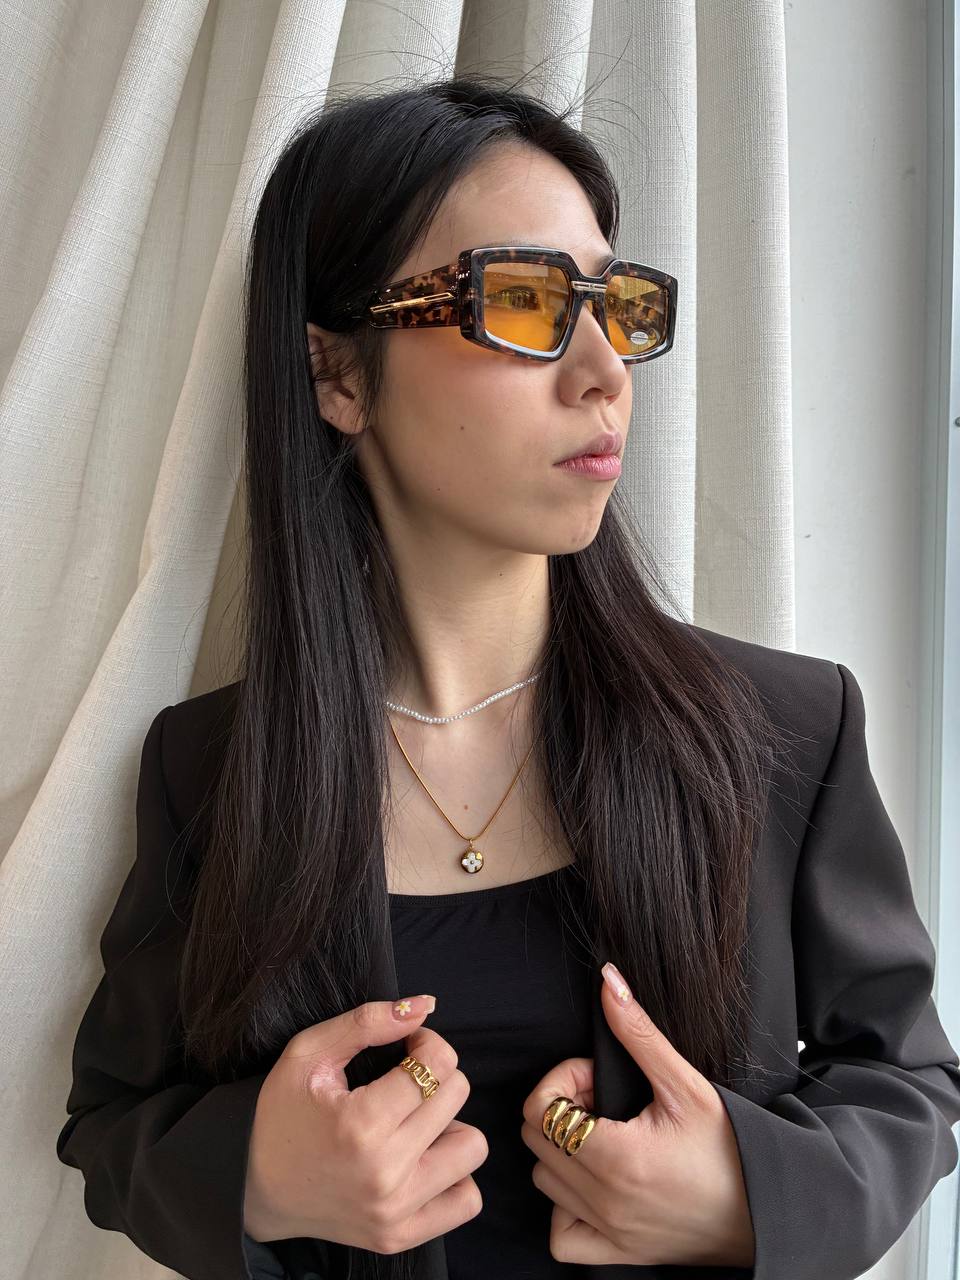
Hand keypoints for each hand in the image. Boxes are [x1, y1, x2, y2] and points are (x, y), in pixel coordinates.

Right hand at [244, 996, 487, 1253]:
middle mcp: (385, 1172)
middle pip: (457, 1095)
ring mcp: (396, 1210)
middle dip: (435, 1076)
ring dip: (450, 1126)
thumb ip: (367, 1022)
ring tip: (415, 1124)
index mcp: (362, 1124)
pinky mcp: (401, 1236)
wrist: (258, 1192)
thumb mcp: (307, 1054)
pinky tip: (423, 1160)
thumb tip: (425, 1005)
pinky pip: (466, 1200)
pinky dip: (454, 1175)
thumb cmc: (282, 1115)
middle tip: (405, 1082)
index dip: (427, 1043)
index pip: (439, 1063)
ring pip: (472, 1147)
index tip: (407, 1048)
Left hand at [520, 962, 755, 1267]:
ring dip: (563, 1151)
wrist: (766, 1208)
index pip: (539, 1109)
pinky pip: (561, 1236)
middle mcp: (606, 1200)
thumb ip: (638, 1033)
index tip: (596, 1078)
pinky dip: (565, 1208)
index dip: (562, 1080)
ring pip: (545, 1181)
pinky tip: (595, 1183)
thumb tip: (608, 982)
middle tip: (603, 1101)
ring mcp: (609, 1231)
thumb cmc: (730, 1147)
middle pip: (536, 1140)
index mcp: (619, 1157)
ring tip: (604, 1135)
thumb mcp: (685, 1084)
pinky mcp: (618, 1253)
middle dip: (562, 1108)